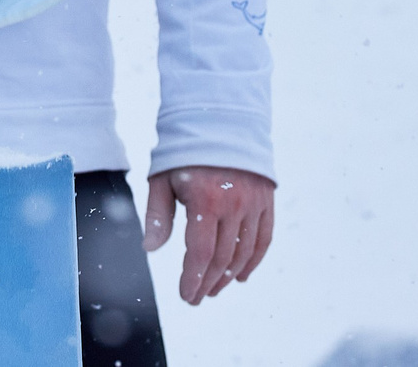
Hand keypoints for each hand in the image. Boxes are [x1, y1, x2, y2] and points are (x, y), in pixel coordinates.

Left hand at [143, 164, 274, 304]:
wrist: (220, 119)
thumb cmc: (185, 150)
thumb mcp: (162, 178)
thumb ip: (158, 215)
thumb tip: (150, 248)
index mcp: (205, 200)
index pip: (199, 253)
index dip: (192, 279)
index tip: (186, 295)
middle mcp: (234, 204)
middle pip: (222, 257)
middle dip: (208, 282)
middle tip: (197, 297)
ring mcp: (254, 203)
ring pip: (243, 252)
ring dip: (228, 276)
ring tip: (214, 289)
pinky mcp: (266, 200)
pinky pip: (263, 239)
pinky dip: (253, 260)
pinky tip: (242, 276)